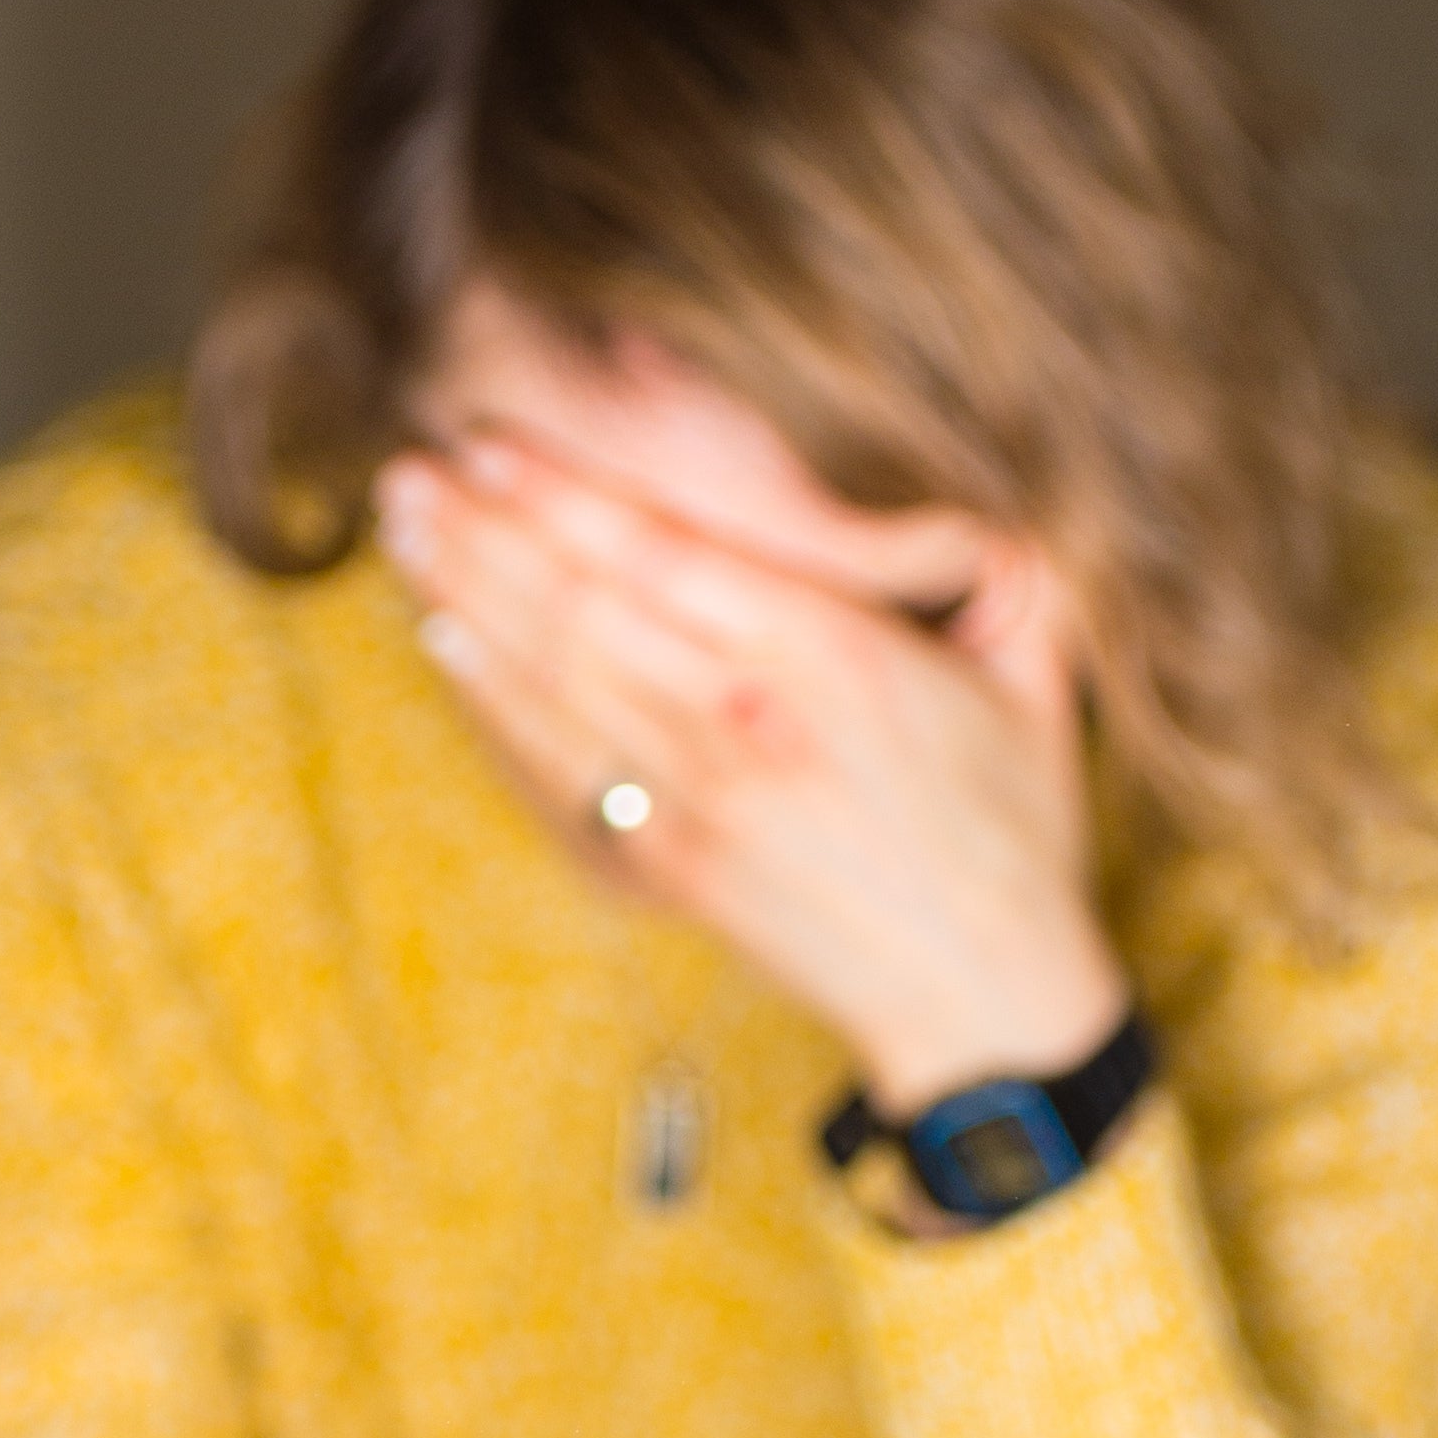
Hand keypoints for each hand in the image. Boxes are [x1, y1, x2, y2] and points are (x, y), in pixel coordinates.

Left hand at [374, 434, 1125, 1116]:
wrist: (979, 996)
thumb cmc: (1013, 831)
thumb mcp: (1035, 676)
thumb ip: (995, 568)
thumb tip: (952, 493)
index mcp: (832, 662)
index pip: (666, 557)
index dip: (566, 496)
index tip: (495, 441)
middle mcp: (746, 729)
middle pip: (580, 610)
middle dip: (482, 532)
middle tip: (408, 469)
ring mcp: (694, 806)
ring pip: (551, 683)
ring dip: (463, 599)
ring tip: (402, 530)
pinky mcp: (664, 868)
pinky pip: (555, 771)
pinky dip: (489, 704)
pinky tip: (444, 644)